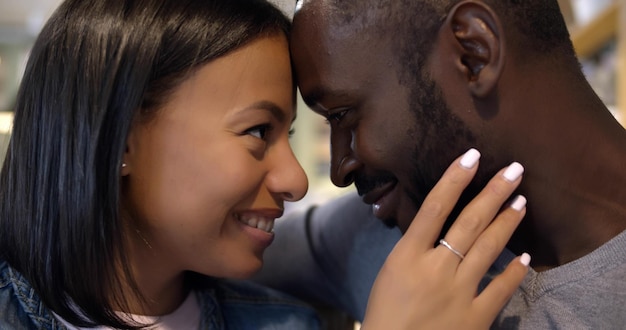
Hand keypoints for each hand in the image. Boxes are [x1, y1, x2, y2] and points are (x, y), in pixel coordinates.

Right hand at [361, 149, 528, 329]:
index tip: (472, 156)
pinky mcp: (475, 317)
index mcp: (407, 256)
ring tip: (521, 202)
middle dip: (494, 193)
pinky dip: (514, 272)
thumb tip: (435, 225)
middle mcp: (435, 269)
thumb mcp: (390, 273)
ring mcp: (458, 293)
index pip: (434, 208)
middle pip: (469, 222)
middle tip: (515, 170)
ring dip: (507, 222)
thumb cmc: (384, 314)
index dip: (454, 179)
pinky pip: (500, 289)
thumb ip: (413, 249)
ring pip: (488, 248)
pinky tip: (525, 256)